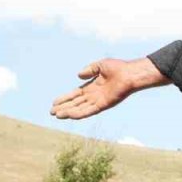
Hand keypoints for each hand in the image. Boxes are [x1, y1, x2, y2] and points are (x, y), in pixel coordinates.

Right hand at [50, 57, 165, 119]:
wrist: (130, 74)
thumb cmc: (119, 68)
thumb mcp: (100, 65)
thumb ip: (88, 70)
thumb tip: (78, 75)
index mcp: (92, 87)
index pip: (75, 94)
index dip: (65, 98)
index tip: (54, 102)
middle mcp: (94, 95)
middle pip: (75, 103)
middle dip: (63, 107)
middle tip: (51, 112)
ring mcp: (98, 101)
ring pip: (80, 109)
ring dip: (68, 112)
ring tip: (57, 115)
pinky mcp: (103, 105)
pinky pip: (89, 111)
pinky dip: (79, 114)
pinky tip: (69, 115)